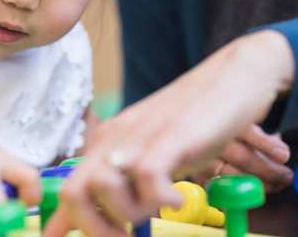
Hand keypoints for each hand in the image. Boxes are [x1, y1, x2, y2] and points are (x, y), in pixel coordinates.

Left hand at [42, 30, 294, 236]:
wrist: (234, 76)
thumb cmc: (195, 122)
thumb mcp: (152, 154)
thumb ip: (125, 183)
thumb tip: (100, 220)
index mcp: (105, 145)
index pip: (67, 192)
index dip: (63, 227)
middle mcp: (115, 139)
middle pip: (74, 194)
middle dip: (95, 230)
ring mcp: (141, 136)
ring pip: (104, 188)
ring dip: (130, 215)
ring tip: (158, 210)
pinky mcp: (171, 135)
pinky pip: (149, 177)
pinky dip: (163, 201)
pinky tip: (180, 199)